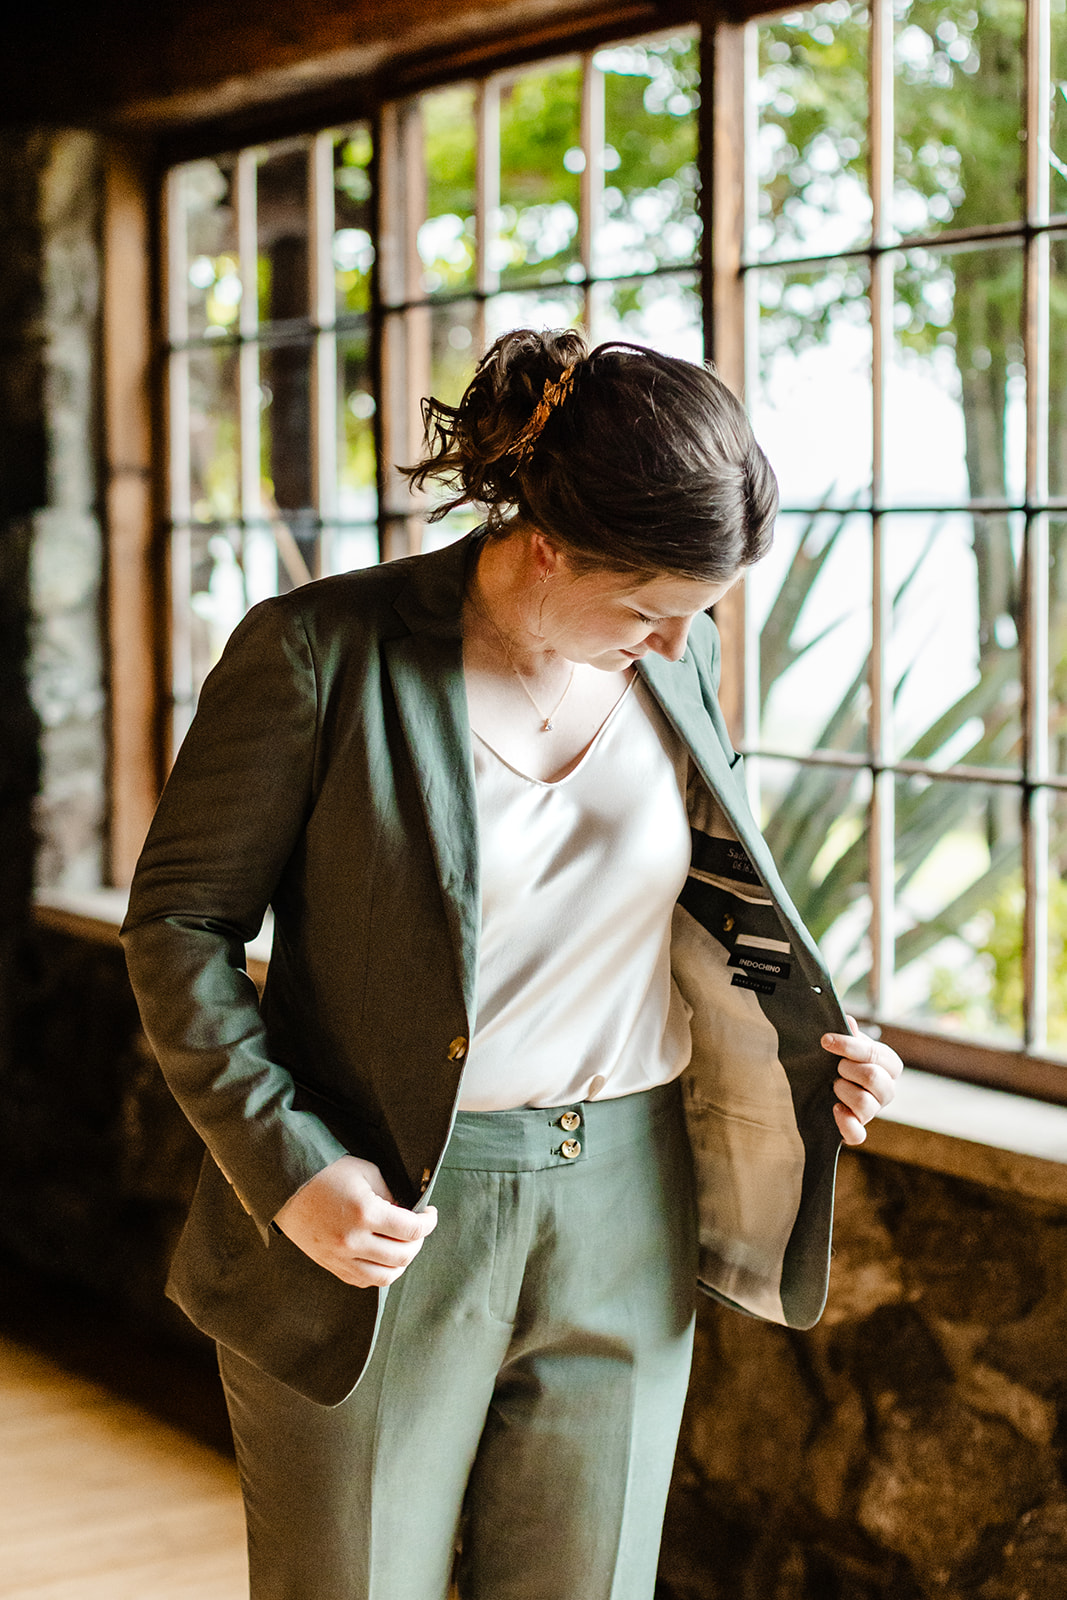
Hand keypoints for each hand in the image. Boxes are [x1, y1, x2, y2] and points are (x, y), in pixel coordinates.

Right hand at [273, 1155, 437, 1286]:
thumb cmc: (326, 1172)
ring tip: (403, 1246)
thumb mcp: (366, 1172)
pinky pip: (362, 1281)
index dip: (428, 1222)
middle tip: (418, 1228)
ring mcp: (339, 1257)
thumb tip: (407, 1214)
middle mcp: (353, 1240)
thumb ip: (390, 1195)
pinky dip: (379, 1273)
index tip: (430, 1214)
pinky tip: (382, 1257)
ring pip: (384, 1277)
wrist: (284, 1185)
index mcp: (365, 1213)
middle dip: (418, 1242)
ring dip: (401, 1263)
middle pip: (402, 1256)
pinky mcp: (329, 1265)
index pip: (412, 1229)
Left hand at [822, 1017, 902, 1147]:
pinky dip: (845, 1123)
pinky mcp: (857, 1131)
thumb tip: (848, 1021)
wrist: (825, 1085)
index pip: (877, 1055)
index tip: (825, 1040)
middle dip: (846, 1068)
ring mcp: (874, 1112)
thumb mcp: (846, 1044)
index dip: (849, 1046)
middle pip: (873, 1078)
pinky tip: (834, 1108)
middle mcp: (887, 1090)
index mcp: (889, 1065)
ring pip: (865, 1104)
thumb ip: (849, 1034)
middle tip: (835, 1067)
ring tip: (833, 1085)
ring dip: (843, 1090)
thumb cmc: (842, 1059)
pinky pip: (858, 1135)